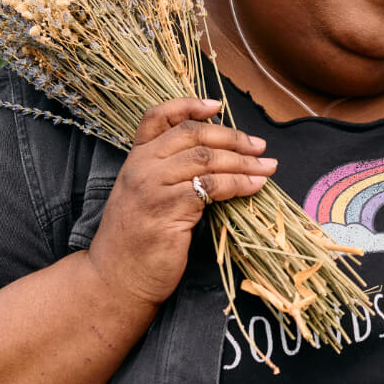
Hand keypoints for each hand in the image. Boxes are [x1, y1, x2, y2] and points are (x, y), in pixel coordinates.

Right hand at [85, 98, 274, 305]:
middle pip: (192, 135)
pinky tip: (254, 187)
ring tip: (267, 168)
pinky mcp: (168, 209)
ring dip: (243, 162)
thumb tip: (217, 158)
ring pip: (206, 159)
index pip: (158, 117)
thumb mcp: (145, 197)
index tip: (216, 104)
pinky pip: (211, 186)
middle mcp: (141, 167)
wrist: (116, 279)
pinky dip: (238, 184)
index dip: (188, 106)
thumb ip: (168, 174)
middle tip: (260, 147)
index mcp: (135, 159)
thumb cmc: (136, 242)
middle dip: (232, 137)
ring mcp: (152, 186)